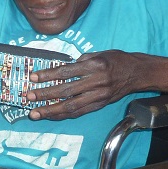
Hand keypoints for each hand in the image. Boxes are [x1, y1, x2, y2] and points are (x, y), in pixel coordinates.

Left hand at [25, 50, 141, 119]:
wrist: (138, 73)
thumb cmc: (117, 60)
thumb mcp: (100, 53)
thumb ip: (81, 61)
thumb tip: (62, 69)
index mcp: (95, 65)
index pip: (66, 71)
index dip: (48, 76)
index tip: (33, 78)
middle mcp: (97, 81)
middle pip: (66, 91)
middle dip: (45, 95)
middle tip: (28, 97)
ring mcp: (99, 96)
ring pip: (71, 106)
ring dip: (51, 111)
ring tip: (35, 113)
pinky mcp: (100, 105)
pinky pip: (79, 112)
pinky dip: (63, 115)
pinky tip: (51, 116)